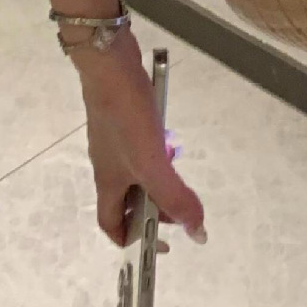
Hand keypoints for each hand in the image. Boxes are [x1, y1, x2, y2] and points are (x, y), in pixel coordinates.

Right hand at [73, 28, 206, 250]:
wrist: (109, 64)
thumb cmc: (126, 118)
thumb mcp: (153, 164)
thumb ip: (175, 197)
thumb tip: (199, 233)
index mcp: (108, 183)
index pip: (111, 226)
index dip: (132, 241)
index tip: (161, 243)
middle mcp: (106, 165)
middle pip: (128, 198)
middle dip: (154, 205)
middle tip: (181, 200)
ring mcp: (112, 139)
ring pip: (135, 170)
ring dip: (157, 174)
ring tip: (176, 162)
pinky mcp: (120, 117)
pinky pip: (139, 144)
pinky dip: (155, 147)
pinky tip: (168, 134)